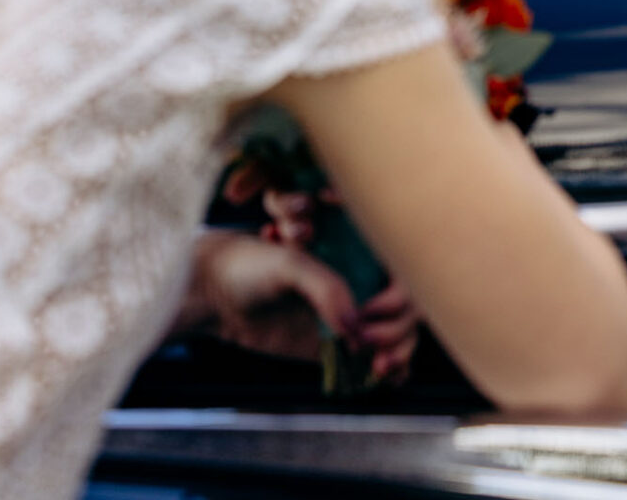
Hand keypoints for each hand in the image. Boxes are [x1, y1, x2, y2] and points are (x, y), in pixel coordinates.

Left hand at [183, 231, 419, 377]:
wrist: (217, 293)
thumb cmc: (252, 265)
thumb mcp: (290, 265)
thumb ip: (326, 289)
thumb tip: (355, 327)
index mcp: (356, 250)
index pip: (404, 272)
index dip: (399, 297)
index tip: (369, 312)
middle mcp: (361, 281)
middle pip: (408, 308)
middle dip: (397, 330)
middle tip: (363, 343)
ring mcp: (352, 314)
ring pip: (401, 334)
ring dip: (399, 352)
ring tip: (375, 368)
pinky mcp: (340, 344)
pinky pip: (380, 357)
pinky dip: (393, 369)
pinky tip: (384, 377)